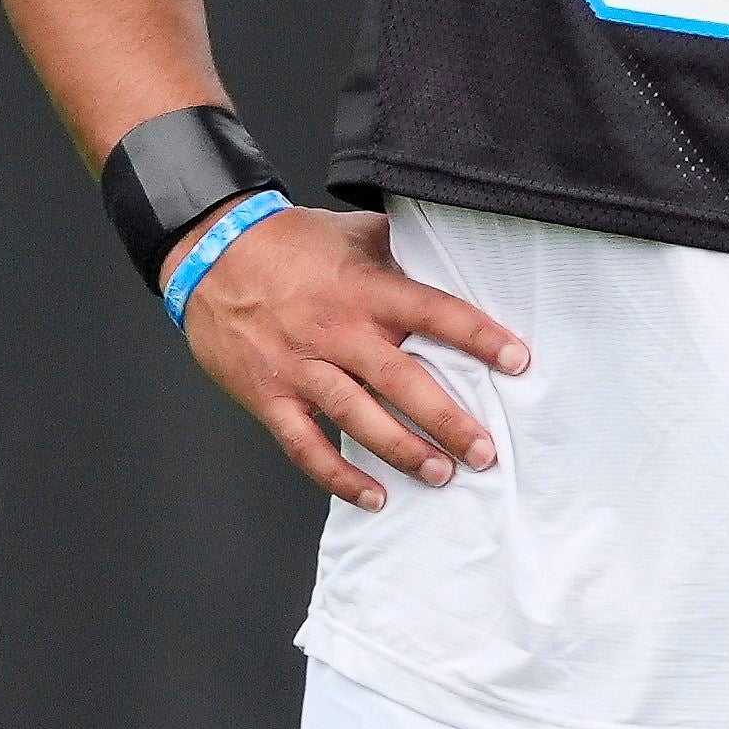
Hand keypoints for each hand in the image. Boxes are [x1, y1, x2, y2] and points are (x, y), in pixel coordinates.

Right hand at [179, 208, 527, 511]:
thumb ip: (400, 250)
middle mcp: (338, 331)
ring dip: (403, 452)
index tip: (517, 361)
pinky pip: (306, 446)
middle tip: (485, 451)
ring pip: (359, 418)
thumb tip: (450, 249)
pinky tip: (374, 497)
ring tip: (442, 474)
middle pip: (402, 380)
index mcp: (366, 289)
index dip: (478, 337)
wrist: (210, 253)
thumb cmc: (288, 242)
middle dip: (448, 420)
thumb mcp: (351, 232)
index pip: (434, 312)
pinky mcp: (270, 396)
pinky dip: (339, 477)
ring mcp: (302, 368)